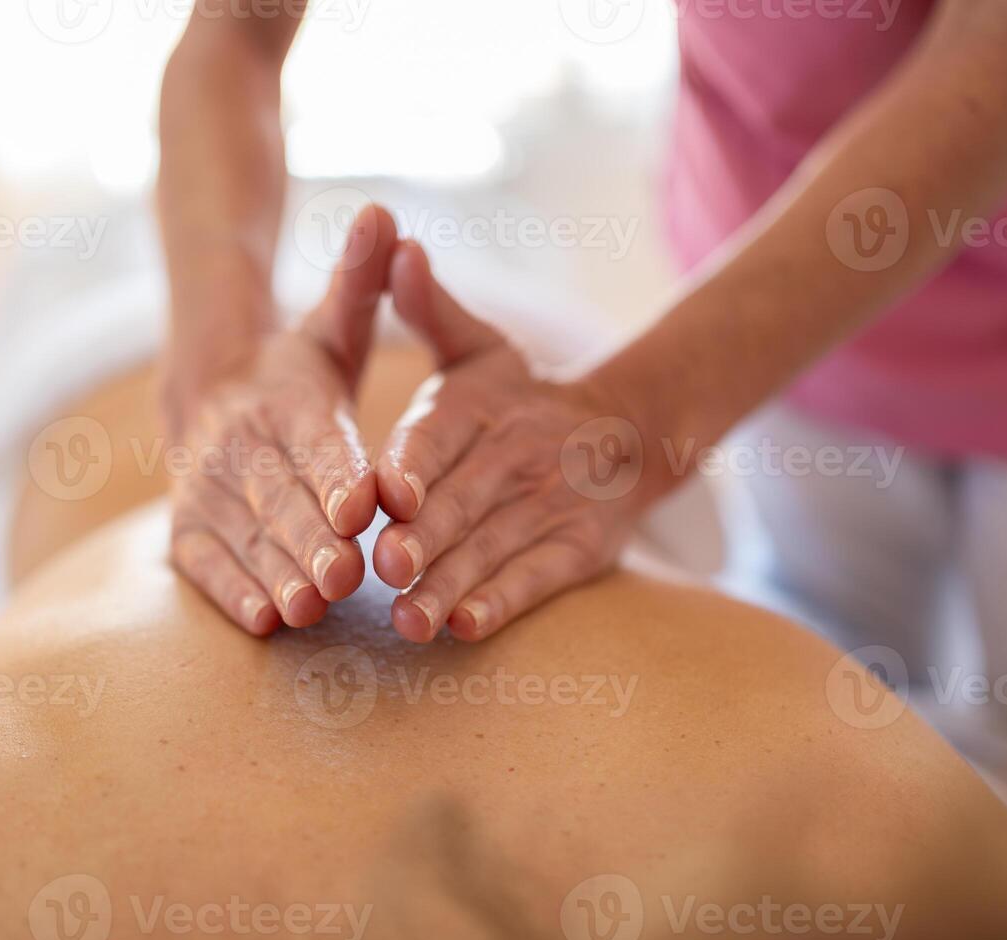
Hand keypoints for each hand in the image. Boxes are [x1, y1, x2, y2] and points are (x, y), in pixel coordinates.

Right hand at [168, 206, 397, 634]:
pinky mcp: (186, 530)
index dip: (337, 473)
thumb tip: (386, 212)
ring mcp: (205, 491)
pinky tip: (265, 621)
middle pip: (278, 498)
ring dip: (275, 573)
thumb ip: (362, 281)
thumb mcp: (330, 325)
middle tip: (345, 574)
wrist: (204, 390)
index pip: (314, 439)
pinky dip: (233, 593)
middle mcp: (236, 446)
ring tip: (310, 605)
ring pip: (244, 538)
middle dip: (310, 537)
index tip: (363, 505)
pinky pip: (207, 566)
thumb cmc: (294, 371)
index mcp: (283, 399)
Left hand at [373, 241, 663, 642]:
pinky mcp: (574, 551)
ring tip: (409, 620)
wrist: (624, 432)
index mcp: (479, 405)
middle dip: (423, 538)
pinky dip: (501, 604)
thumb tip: (396, 246)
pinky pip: (534, 580)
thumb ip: (429, 307)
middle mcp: (514, 456)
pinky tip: (465, 628)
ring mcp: (548, 507)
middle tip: (383, 567)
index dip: (413, 466)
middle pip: (461, 502)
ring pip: (491, 550)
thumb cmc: (518, 395)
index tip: (386, 494)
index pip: (439, 435)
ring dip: (449, 586)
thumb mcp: (478, 346)